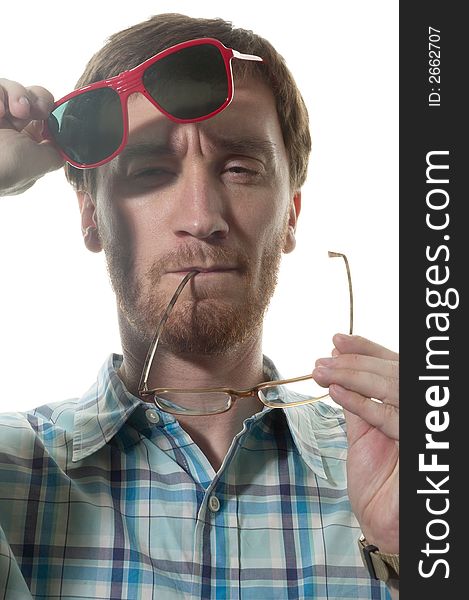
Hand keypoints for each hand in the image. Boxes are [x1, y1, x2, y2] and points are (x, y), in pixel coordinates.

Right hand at [0, 78, 63, 195]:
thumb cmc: (8, 169)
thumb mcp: (42, 164)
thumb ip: (56, 151)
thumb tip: (64, 142)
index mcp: (26, 145)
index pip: (42, 117)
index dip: (48, 109)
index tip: (49, 112)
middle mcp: (9, 129)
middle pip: (30, 97)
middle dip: (37, 98)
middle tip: (36, 109)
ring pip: (11, 88)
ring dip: (18, 94)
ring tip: (15, 110)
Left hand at [313, 333, 398, 553]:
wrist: (381, 522)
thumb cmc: (377, 479)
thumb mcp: (363, 431)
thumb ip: (357, 400)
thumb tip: (338, 365)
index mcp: (408, 406)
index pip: (392, 365)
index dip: (366, 349)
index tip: (336, 341)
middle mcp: (419, 413)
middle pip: (392, 372)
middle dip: (354, 362)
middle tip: (321, 361)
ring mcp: (421, 429)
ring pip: (392, 388)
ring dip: (352, 376)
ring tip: (321, 372)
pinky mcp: (418, 448)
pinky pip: (388, 418)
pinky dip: (360, 402)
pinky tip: (336, 392)